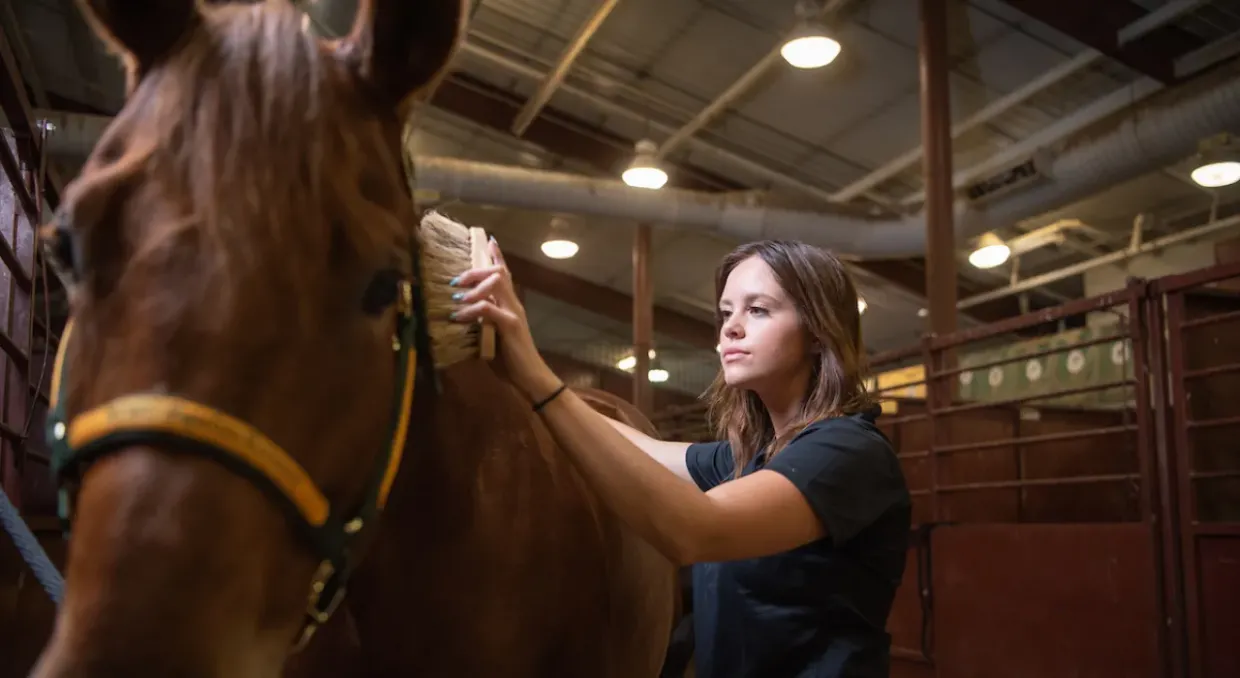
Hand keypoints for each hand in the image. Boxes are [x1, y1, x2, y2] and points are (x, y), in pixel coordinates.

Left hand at [448, 238, 560, 399]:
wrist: (529, 376)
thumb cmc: (510, 360)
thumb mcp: (491, 337)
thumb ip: (481, 323)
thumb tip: (461, 318)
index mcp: (511, 305)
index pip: (505, 274)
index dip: (497, 257)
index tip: (489, 241)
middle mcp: (514, 304)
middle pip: (497, 273)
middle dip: (475, 271)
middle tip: (456, 280)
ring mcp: (514, 313)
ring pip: (496, 283)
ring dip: (473, 287)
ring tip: (456, 296)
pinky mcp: (510, 325)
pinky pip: (488, 309)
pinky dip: (471, 310)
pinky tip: (458, 317)